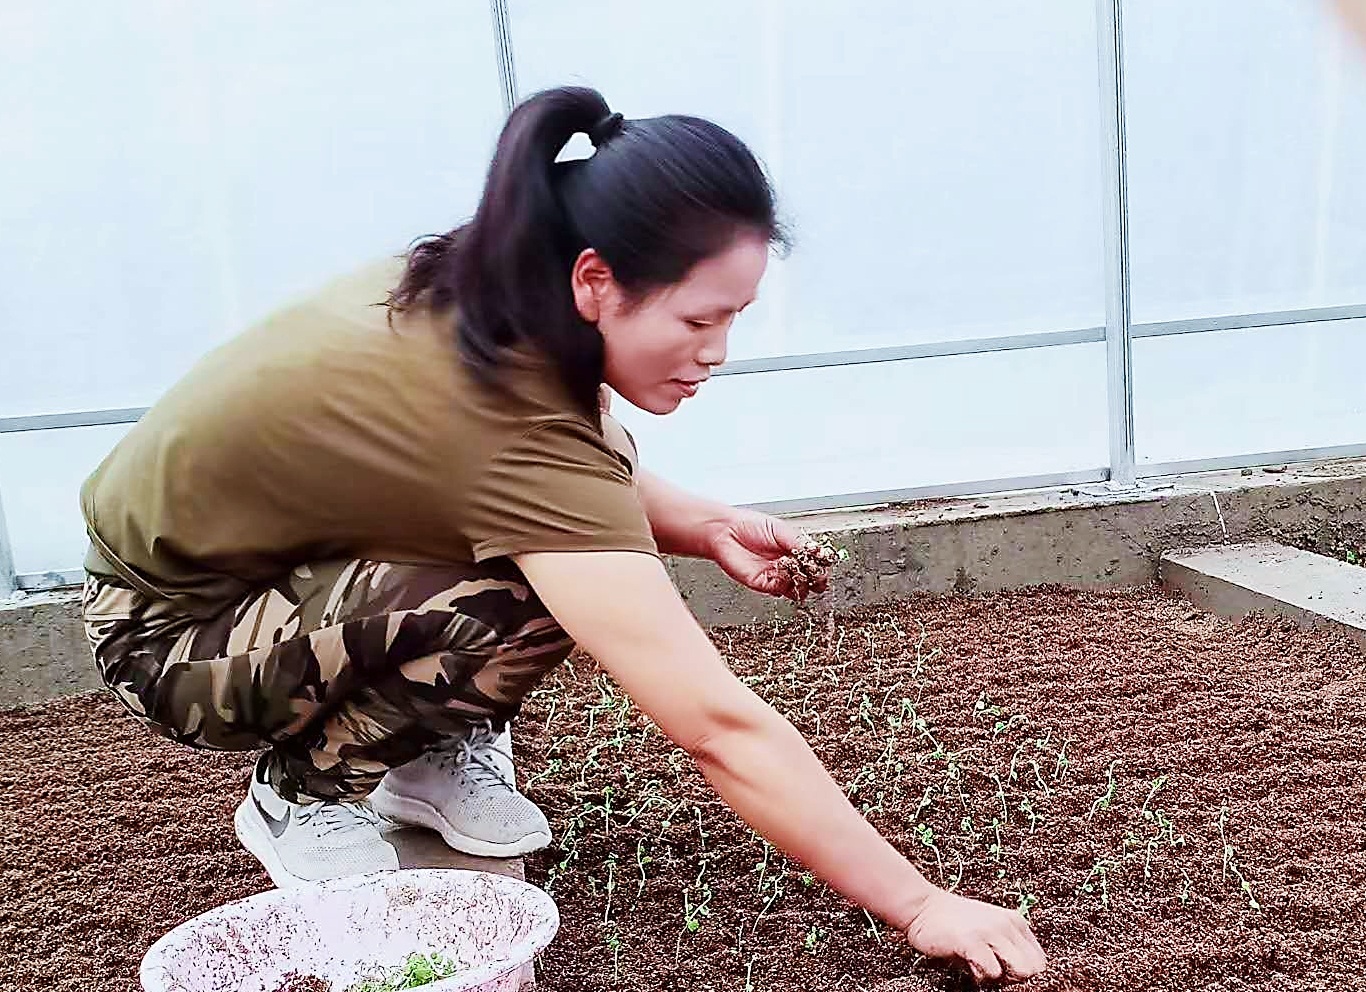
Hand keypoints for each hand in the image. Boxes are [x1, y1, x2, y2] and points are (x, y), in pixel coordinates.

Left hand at [707, 510, 824, 601]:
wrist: (724, 532)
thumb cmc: (748, 526)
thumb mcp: (780, 529)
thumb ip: (799, 542)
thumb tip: (818, 551)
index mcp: (792, 550)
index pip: (814, 562)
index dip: (821, 564)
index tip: (826, 563)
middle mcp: (785, 565)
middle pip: (809, 579)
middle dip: (817, 578)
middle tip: (819, 575)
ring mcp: (775, 576)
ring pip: (797, 588)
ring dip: (802, 583)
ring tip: (802, 573)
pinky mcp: (762, 584)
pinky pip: (780, 589)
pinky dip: (786, 583)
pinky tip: (785, 572)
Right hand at [904, 889, 1046, 983]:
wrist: (921, 906)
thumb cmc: (954, 922)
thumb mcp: (989, 929)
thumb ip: (1007, 947)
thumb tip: (1019, 976)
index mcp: (1015, 922)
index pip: (1040, 960)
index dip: (1024, 972)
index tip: (1005, 970)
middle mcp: (1007, 925)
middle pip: (1035, 968)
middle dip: (1016, 977)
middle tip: (993, 971)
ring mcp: (991, 932)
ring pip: (1022, 970)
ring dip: (1002, 977)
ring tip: (981, 967)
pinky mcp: (972, 941)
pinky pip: (993, 970)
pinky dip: (982, 975)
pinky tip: (968, 964)